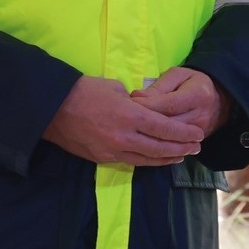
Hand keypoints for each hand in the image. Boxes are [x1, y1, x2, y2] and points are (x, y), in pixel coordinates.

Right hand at [42, 76, 204, 165]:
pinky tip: (155, 159)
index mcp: (130, 115)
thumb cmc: (83, 90)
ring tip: (181, 156)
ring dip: (166, 158)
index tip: (197, 133)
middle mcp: (125, 137)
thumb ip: (133, 102)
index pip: (165, 128)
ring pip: (147, 159)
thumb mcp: (113, 87)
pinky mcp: (102, 158)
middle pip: (160, 147)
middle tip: (197, 147)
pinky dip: (147, 161)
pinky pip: (130, 161)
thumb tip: (142, 108)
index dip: (183, 133)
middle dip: (181, 147)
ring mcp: (113, 150)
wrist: (51, 108)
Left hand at [129, 67, 229, 136]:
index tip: (129, 104)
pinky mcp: (193, 144)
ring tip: (131, 128)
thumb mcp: (178, 75)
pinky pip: (170, 147)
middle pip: (166, 125)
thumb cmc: (193, 83)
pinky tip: (141, 139)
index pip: (167, 105)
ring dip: (147, 134)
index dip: (146, 106)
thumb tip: (137, 97)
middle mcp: (199, 117)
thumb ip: (159, 86)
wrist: (219, 101)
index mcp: (197, 95)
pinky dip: (154, 143)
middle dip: (143, 122)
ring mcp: (198, 134)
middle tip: (125, 118)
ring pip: (167, 139)